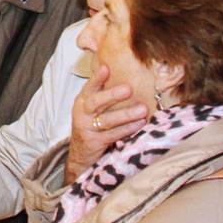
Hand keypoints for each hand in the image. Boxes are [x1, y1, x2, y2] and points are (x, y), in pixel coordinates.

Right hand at [65, 64, 149, 185]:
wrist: (80, 155)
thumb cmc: (91, 126)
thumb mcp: (91, 109)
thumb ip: (101, 94)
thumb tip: (121, 73)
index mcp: (82, 101)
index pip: (89, 87)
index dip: (97, 78)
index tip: (106, 68)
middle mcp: (82, 113)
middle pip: (96, 102)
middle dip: (112, 95)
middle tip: (129, 89)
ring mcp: (87, 129)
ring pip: (107, 120)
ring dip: (126, 114)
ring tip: (142, 109)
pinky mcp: (94, 143)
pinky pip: (113, 135)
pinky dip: (127, 129)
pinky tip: (139, 124)